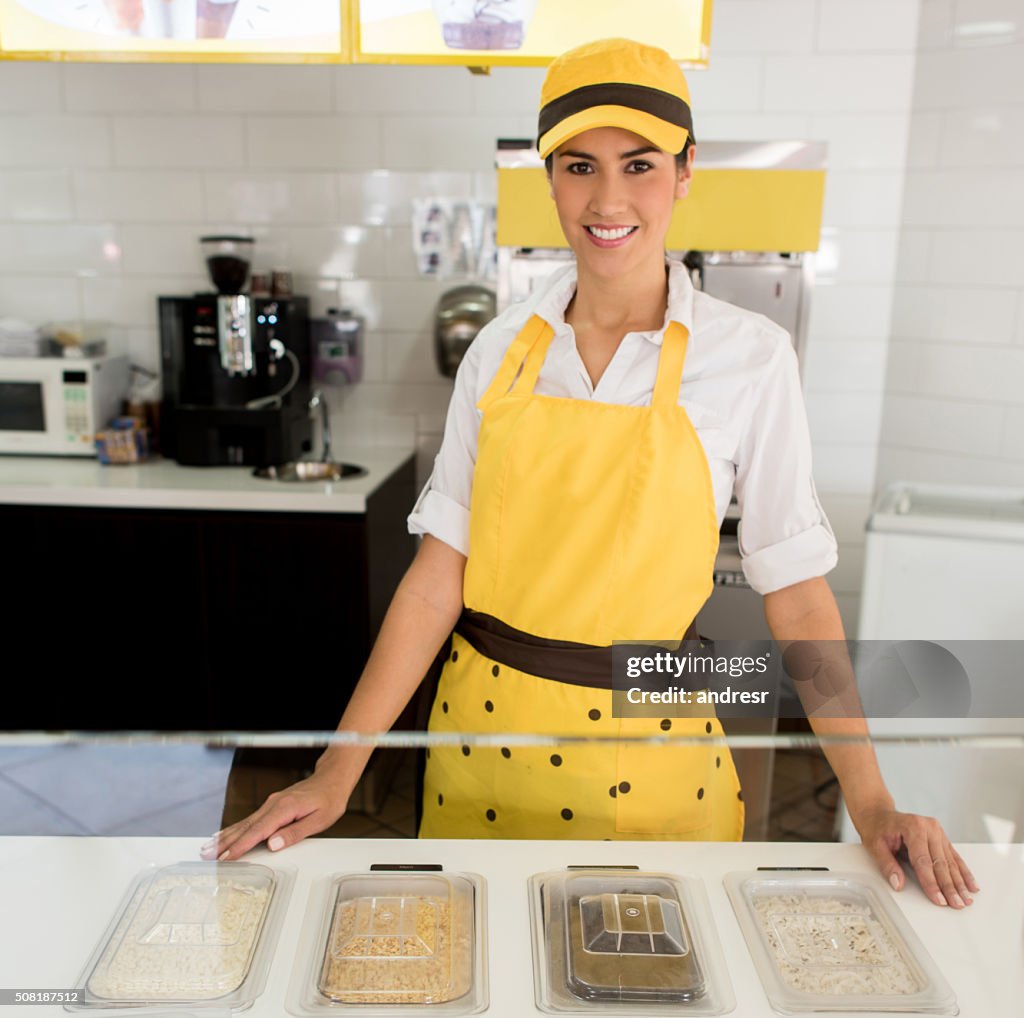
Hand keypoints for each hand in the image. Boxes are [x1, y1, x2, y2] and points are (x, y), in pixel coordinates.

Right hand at [200, 769, 347, 860]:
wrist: (332, 779)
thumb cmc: (329, 799)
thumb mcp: (319, 820)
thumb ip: (295, 833)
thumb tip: (273, 844)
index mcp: (284, 808)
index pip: (257, 832)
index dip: (240, 847)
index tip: (225, 858)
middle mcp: (274, 804)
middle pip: (245, 827)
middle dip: (225, 843)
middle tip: (207, 856)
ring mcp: (271, 803)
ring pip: (245, 823)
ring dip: (226, 836)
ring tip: (208, 848)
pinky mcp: (273, 805)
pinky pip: (250, 819)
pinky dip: (236, 828)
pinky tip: (226, 834)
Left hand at [854, 805, 979, 908]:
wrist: (879, 813)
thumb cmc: (877, 828)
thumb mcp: (875, 845)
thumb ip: (887, 865)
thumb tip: (898, 884)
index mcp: (913, 827)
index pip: (923, 861)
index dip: (931, 883)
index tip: (939, 900)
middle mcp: (929, 827)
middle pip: (940, 863)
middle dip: (949, 887)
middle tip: (957, 904)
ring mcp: (937, 831)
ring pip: (950, 861)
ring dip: (959, 882)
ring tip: (967, 899)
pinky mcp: (941, 836)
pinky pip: (954, 856)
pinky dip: (963, 872)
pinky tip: (971, 885)